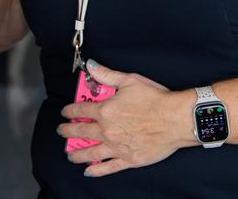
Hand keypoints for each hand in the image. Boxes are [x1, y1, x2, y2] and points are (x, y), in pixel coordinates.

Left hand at [57, 60, 192, 177]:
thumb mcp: (129, 80)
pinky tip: (88, 171)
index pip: (80, 111)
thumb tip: (91, 66)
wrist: (176, 119)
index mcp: (105, 111)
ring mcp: (117, 147)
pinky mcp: (129, 160)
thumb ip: (107, 75)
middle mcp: (107, 131)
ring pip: (91, 153)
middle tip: (62, 132)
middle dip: (68, 132)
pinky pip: (109, 167)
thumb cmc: (155, 99)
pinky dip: (97, 170)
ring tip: (70, 155)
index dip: (69, 111)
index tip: (65, 112)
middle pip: (81, 133)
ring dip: (77, 154)